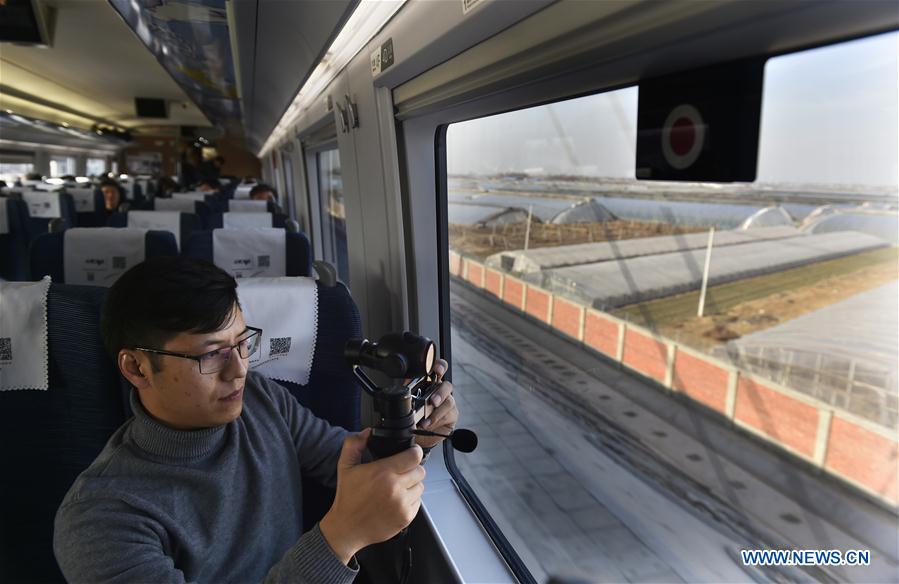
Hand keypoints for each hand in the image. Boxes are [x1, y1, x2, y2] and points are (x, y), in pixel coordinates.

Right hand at [319, 429, 424, 564]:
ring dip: (412, 485)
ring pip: (420, 486)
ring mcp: (402, 504)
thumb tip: (366, 433)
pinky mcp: (406, 517)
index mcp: (382, 472)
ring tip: (397, 488)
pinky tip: (396, 501)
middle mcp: (395, 488)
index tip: (411, 453)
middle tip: (400, 473)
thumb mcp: (345, 467)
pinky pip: (418, 502)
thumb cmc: (347, 498)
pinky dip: (410, 500)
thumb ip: (354, 444)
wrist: (347, 528)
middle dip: (412, 469)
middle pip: (420, 470)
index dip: (414, 452)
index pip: (414, 456)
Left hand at [415, 359, 458, 449]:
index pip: (439, 369)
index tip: (436, 369)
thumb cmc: (415, 414)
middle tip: (433, 401)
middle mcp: (441, 391)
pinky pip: (449, 415)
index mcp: (431, 383)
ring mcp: (448, 403)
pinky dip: (437, 420)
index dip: (440, 366)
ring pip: (449, 401)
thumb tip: (402, 387)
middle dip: (441, 392)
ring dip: (437, 411)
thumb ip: (409, 391)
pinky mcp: (452, 415)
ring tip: (426, 419)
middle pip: (447, 385)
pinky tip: (428, 424)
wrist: (419, 433)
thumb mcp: (410, 400)